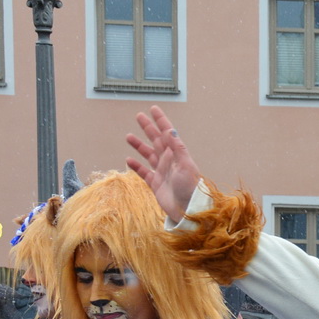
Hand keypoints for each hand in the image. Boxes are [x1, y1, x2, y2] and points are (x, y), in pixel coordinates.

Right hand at [125, 105, 203, 223]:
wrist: (188, 210)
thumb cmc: (190, 187)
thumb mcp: (185, 165)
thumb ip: (177, 147)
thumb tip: (171, 130)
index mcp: (177, 154)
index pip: (167, 133)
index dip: (161, 121)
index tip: (153, 109)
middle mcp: (169, 161)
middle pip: (156, 140)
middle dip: (148, 128)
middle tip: (139, 116)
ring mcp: (162, 172)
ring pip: (148, 155)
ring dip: (139, 145)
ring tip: (128, 136)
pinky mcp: (156, 184)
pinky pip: (144, 173)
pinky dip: (136, 166)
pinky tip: (128, 160)